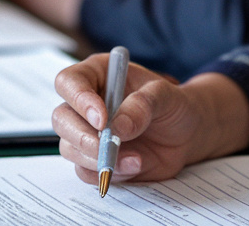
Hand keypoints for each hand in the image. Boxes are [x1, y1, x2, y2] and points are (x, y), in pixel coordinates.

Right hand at [52, 54, 248, 184]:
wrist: (186, 134)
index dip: (79, 99)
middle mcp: (85, 104)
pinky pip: (87, 171)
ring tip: (135, 159)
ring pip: (70, 148)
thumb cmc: (173, 105)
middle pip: (62, 118)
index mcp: (97, 75)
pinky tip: (136, 165)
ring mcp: (88, 133)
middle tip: (108, 146)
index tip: (101, 118)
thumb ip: (143, 105)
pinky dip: (108, 173)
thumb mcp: (166, 96)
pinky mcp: (95, 159)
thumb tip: (117, 127)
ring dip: (98, 158)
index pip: (69, 82)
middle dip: (83, 136)